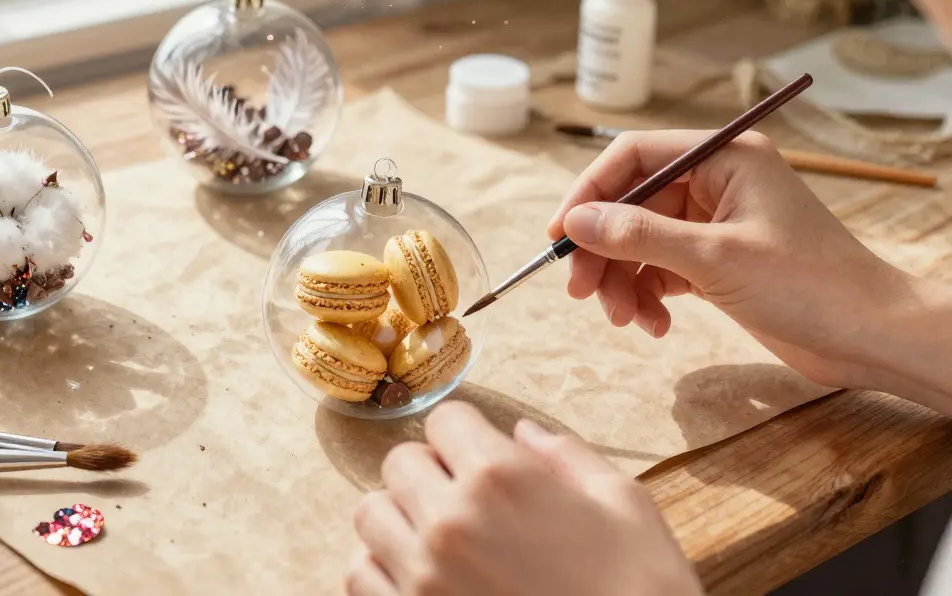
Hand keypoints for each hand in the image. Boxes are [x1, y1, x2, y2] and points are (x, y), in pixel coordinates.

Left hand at [346, 401, 701, 595]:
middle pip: (400, 462)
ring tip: (438, 538)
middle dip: (431, 472)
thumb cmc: (639, 589)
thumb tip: (524, 433)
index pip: (445, 420)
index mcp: (502, 477)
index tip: (482, 458)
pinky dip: (382, 567)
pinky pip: (360, 574)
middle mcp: (450, 520)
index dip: (466, 436)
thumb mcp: (625, 506)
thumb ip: (567, 457)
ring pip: (370, 514)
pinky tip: (421, 576)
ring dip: (400, 517)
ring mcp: (422, 575)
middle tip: (465, 498)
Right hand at [545, 130, 927, 392]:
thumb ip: (639, 235)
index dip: (590, 191)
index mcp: (724, 158)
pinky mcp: (717, 262)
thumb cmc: (810, 286)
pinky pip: (660, 270)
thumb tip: (574, 222)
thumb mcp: (715, 257)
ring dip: (623, 281)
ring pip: (640, 242)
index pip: (634, 155)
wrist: (871, 337)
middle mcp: (717, 183)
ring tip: (625, 320)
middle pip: (630, 204)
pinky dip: (648, 297)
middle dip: (602, 250)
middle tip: (580, 292)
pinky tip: (656, 326)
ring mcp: (715, 224)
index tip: (560, 234)